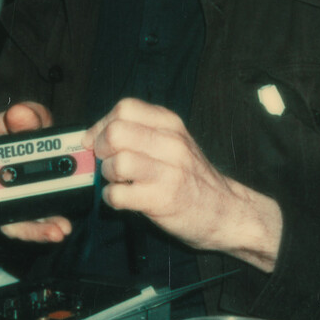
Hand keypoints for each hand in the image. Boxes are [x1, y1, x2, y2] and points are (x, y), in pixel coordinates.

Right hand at [0, 100, 72, 273]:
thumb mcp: (25, 114)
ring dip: (28, 234)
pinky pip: (31, 221)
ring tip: (53, 233)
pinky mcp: (26, 209)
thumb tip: (19, 115)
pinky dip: (43, 227)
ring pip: (7, 224)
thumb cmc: (23, 123)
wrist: (41, 133)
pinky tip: (59, 227)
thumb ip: (24, 115)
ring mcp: (4, 201)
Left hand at [84, 98, 281, 270]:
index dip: (102, 125)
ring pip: (116, 163)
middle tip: (107, 162)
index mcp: (170, 124)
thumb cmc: (193, 178)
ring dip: (107, 176)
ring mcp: (168, 171)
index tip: (98, 141)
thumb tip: (94, 135)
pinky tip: (123, 199)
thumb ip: (141, 133)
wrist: (224, 211)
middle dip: (101, 150)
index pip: (124, 108)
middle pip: (115, 132)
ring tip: (119, 182)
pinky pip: (118, 194)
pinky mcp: (162, 199)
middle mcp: (171, 143)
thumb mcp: (175, 143)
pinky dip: (111, 198)